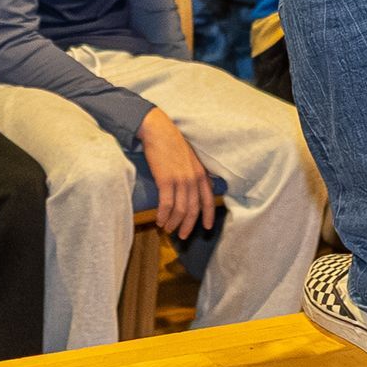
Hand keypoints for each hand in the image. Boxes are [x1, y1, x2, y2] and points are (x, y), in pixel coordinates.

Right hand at [138, 106, 215, 238]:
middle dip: (188, 225)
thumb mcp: (190, 158)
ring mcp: (180, 179)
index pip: (208, 199)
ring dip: (173, 223)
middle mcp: (193, 178)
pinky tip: (159, 220)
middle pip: (193, 209)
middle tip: (182, 236)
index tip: (206, 228)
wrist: (158, 131)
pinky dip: (163, 215)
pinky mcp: (166, 180)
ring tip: (167, 228)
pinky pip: (166, 205)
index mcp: (201, 173)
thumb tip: (198, 189)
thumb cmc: (172, 143)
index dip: (208, 216)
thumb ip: (195, 173)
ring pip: (179, 210)